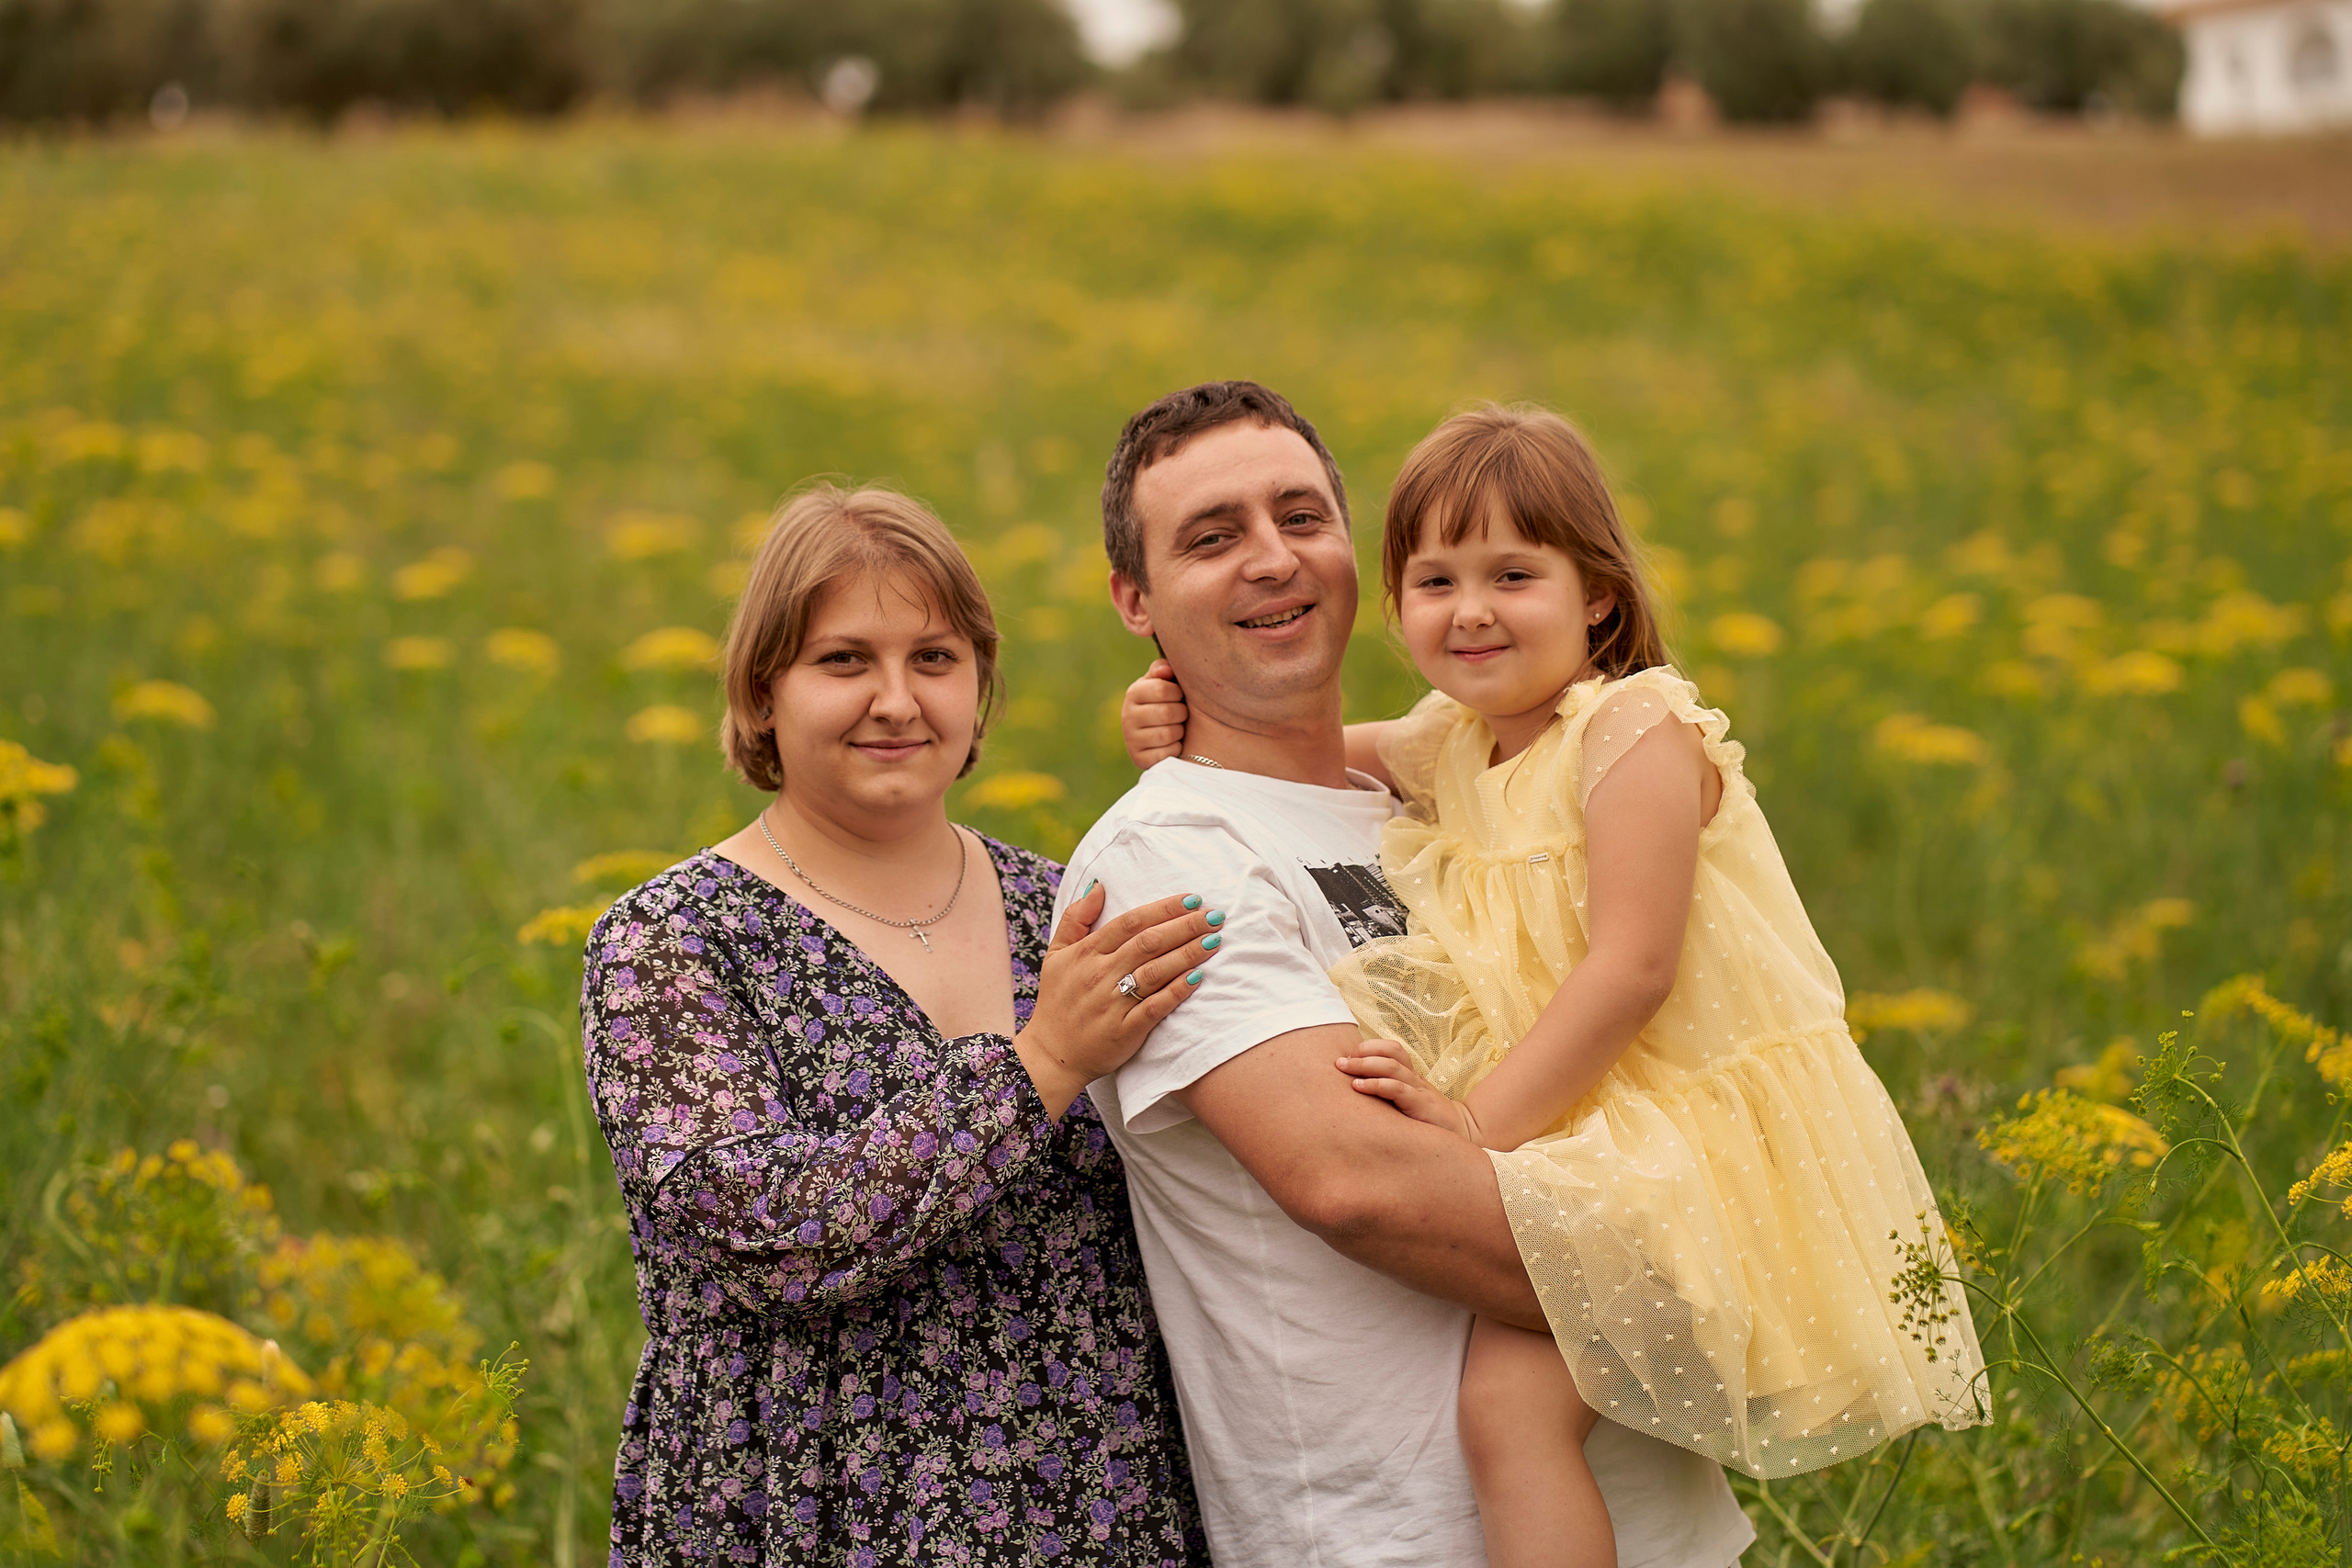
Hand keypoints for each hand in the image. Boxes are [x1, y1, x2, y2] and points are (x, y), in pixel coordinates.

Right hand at [1016, 884, 1224, 1119]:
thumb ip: (1075, 919)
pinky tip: (1198, 978)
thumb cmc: (1057, 1001)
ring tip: (1214, 940)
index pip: (1130, 922)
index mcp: (1086, 953)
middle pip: (1149, 942)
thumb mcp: (1056, 955)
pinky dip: (1177, 991)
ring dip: (1188, 953)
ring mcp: (1113, 1003)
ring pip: (1156, 971)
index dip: (1163, 908)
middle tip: (1214, 916)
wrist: (1052, 1055)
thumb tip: (1098, 885)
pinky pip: (1156, 1007)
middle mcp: (1100, 975)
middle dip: (1185, 926)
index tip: (1192, 899)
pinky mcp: (1125, 1030)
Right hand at [1120, 659, 1188, 769]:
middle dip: (1182, 713)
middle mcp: (1127, 715)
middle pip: (1167, 713)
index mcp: (1134, 693)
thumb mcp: (1164, 681)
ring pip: (1167, 734)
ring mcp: (1131, 739)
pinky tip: (1172, 744)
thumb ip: (1163, 670)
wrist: (1159, 731)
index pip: (1161, 689)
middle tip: (1181, 713)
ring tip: (1177, 727)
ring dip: (1179, 731)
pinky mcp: (1138, 759)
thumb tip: (1166, 670)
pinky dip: (1175, 749)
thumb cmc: (1168, 700)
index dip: (1177, 692)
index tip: (1178, 695)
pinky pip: (1165, 754)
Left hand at [1337, 1039, 1480, 1143]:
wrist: (1459, 1132)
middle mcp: (1414, 1077)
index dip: (1370, 1047)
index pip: (1392, 1048)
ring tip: (1344, 1068)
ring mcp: (1419, 1089)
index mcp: (1410, 1074)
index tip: (1348, 1056)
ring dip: (1364, 1065)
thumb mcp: (1406, 1101)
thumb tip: (1354, 1086)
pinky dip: (1376, 1085)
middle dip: (1362, 1053)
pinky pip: (1397, 1089)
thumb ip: (1388, 1092)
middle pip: (1390, 1053)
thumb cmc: (1425, 1119)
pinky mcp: (1420, 1105)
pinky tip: (1358, 1087)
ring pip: (1392, 1067)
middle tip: (1340, 1062)